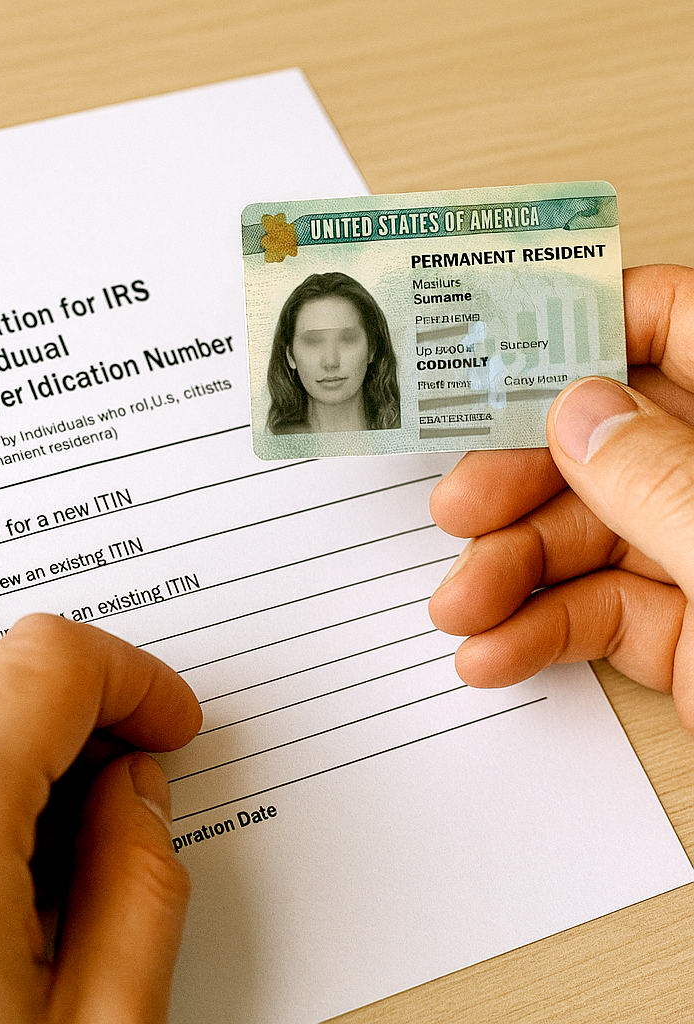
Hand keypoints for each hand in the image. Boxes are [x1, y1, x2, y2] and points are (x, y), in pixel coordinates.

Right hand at [429, 265, 693, 727]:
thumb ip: (669, 480)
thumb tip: (581, 412)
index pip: (680, 325)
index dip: (586, 328)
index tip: (496, 353)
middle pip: (602, 441)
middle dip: (517, 479)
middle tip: (458, 506)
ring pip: (582, 536)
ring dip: (506, 573)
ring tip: (459, 609)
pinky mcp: (683, 633)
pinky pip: (592, 615)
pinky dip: (533, 636)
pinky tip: (492, 654)